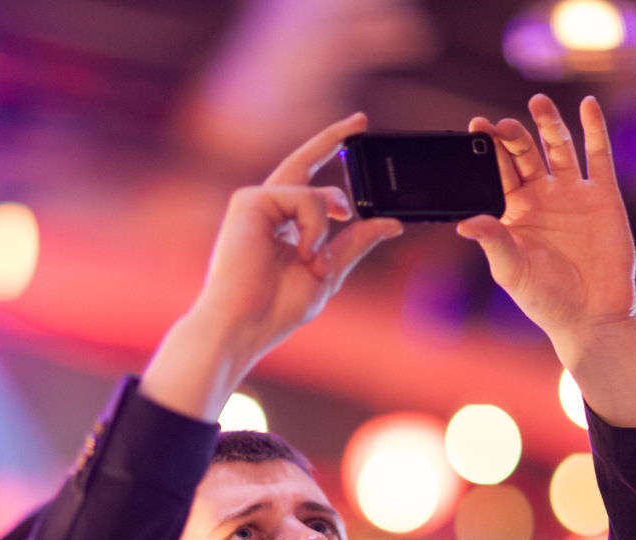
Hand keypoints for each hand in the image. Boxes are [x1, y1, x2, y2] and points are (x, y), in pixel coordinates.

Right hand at [142, 114, 402, 420]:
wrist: (245, 323)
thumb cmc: (276, 308)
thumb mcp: (329, 272)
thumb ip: (355, 244)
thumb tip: (391, 224)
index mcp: (282, 225)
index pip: (311, 182)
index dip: (332, 155)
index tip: (358, 134)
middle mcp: (267, 209)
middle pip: (304, 162)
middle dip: (333, 137)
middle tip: (362, 119)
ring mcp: (256, 202)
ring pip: (315, 193)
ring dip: (325, 230)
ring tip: (311, 262)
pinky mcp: (250, 201)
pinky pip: (304, 198)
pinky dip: (313, 228)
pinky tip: (302, 253)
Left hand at [458, 95, 635, 427]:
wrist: (592, 315)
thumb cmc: (546, 298)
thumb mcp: (512, 270)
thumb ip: (493, 241)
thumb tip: (465, 222)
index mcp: (514, 212)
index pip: (498, 172)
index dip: (488, 150)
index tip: (475, 128)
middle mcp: (542, 196)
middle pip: (524, 154)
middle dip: (513, 136)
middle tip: (501, 124)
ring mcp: (573, 193)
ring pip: (558, 147)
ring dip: (548, 123)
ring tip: (537, 102)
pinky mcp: (603, 195)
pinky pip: (599, 156)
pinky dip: (595, 129)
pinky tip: (587, 105)